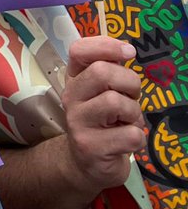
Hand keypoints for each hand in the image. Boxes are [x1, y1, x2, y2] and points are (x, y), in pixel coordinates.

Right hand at [60, 36, 143, 191]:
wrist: (86, 163)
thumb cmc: (102, 122)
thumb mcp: (103, 93)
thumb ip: (110, 70)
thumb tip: (126, 50)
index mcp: (74, 79)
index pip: (79, 50)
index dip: (106, 45)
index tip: (128, 52)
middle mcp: (71, 97)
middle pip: (102, 72)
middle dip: (129, 83)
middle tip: (131, 97)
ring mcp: (77, 122)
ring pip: (116, 103)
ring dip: (134, 113)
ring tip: (127, 122)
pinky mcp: (91, 147)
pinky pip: (130, 135)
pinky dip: (137, 138)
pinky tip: (125, 141)